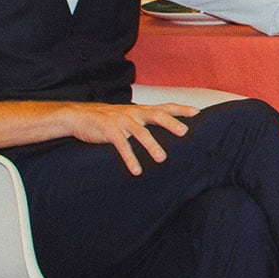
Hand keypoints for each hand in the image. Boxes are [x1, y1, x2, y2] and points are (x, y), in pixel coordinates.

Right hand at [66, 100, 199, 175]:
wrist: (81, 116)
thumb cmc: (111, 118)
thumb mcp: (131, 116)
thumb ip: (147, 121)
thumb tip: (167, 130)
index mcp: (141, 110)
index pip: (165, 107)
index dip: (181, 109)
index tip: (197, 112)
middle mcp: (134, 113)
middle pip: (157, 115)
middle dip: (171, 123)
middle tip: (184, 132)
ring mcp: (122, 121)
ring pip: (141, 132)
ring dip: (151, 146)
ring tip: (161, 159)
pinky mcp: (109, 131)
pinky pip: (122, 145)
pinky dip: (130, 158)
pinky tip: (137, 170)